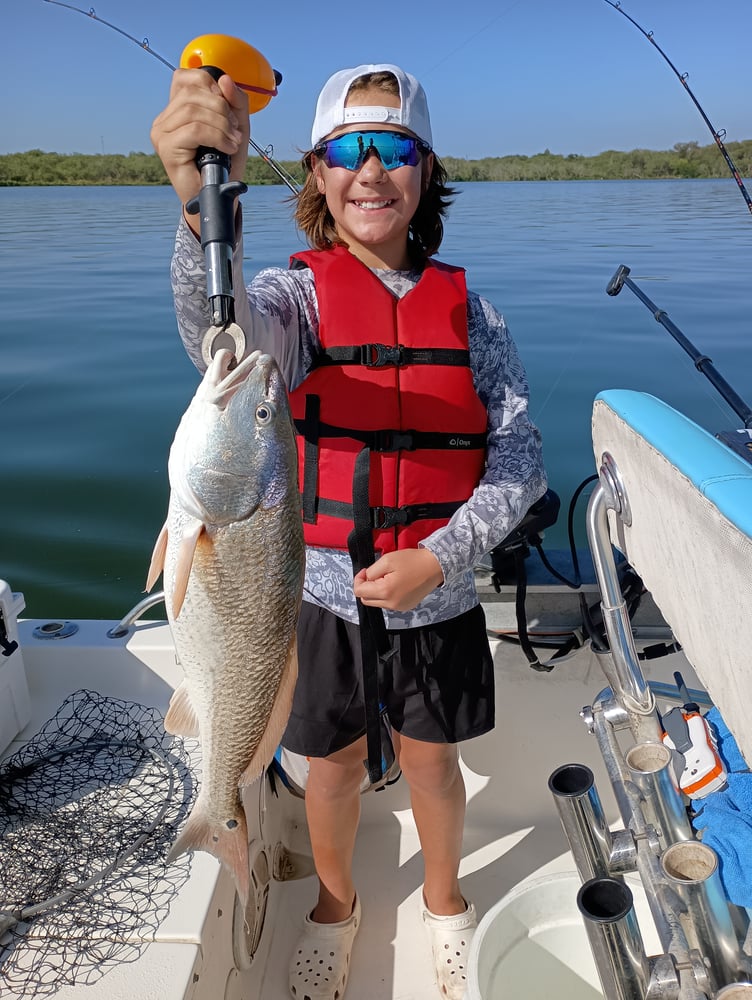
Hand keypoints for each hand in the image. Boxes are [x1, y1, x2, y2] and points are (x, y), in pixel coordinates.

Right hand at [150, 69, 249, 216]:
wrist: (219, 195)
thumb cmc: (225, 163)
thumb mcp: (237, 126)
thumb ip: (236, 101)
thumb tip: (225, 79)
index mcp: (177, 109)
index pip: (186, 78)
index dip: (210, 85)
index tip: (227, 107)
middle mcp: (165, 119)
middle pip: (193, 93)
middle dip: (222, 108)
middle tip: (235, 130)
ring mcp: (162, 132)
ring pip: (194, 111)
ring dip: (222, 125)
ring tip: (233, 142)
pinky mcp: (166, 147)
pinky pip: (194, 130)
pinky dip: (217, 137)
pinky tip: (227, 148)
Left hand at [353, 548, 443, 611]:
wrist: (435, 566)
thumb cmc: (412, 561)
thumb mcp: (387, 560)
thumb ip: (372, 571)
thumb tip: (366, 579)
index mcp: (385, 592)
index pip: (359, 592)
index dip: (359, 579)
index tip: (366, 570)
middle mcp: (391, 604)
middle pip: (366, 600)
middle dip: (366, 587)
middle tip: (375, 574)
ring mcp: (399, 608)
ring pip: (377, 602)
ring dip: (376, 591)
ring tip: (387, 578)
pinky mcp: (406, 607)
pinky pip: (388, 604)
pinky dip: (386, 595)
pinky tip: (395, 584)